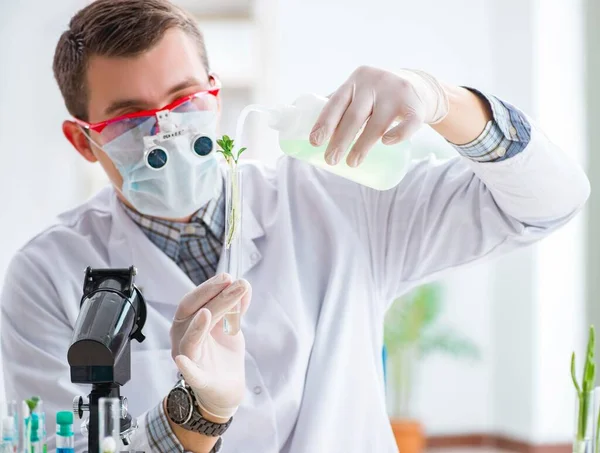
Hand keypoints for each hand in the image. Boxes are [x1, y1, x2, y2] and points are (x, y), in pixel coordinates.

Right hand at [170, 273, 251, 419]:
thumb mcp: (231, 327)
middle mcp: (183, 337)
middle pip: (193, 312)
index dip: (211, 287)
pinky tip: (182, 360)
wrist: (226, 389)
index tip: (229, 277)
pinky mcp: (197, 379)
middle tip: (234, 284)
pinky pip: (189, 373)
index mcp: (189, 322)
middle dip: (212, 297)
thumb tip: (245, 284)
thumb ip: (235, 308)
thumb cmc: (223, 355)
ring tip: (208, 312)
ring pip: (191, 338)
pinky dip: (186, 367)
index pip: (196, 300)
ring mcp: (187, 358)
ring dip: (200, 325)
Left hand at [309, 66, 448, 167]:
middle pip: (355, 115)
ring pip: (378, 123)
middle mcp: (374, 84)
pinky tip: (387, 143)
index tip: (314, 142)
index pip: (336, 102)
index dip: (324, 122)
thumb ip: (338, 106)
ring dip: (363, 145)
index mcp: (354, 81)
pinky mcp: (416, 106)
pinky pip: (408, 122)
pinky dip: (398, 134)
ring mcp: (396, 94)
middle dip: (340, 140)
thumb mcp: (358, 92)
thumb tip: (304, 127)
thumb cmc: (377, 96)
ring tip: (352, 163)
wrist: (418, 86)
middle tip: (330, 160)